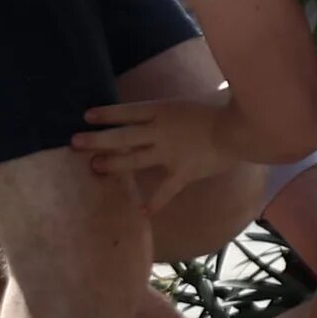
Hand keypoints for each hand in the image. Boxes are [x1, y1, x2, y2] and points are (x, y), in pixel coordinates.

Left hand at [75, 96, 233, 211]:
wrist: (241, 128)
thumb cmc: (220, 109)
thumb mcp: (189, 104)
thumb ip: (171, 112)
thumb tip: (157, 116)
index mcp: (162, 111)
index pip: (127, 112)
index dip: (106, 114)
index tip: (86, 116)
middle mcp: (161, 131)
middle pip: (122, 136)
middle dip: (97, 140)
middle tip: (75, 142)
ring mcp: (170, 153)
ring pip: (135, 159)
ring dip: (114, 164)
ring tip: (95, 167)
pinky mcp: (184, 172)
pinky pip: (165, 190)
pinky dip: (155, 202)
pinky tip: (142, 213)